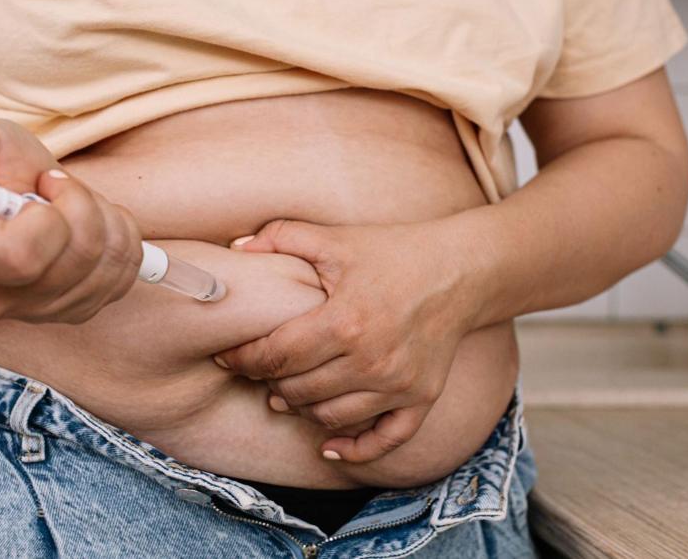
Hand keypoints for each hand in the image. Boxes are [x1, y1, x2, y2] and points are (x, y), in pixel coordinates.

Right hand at [0, 119, 142, 322]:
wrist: (3, 192)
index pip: (24, 255)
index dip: (49, 213)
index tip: (37, 187)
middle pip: (79, 256)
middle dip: (82, 203)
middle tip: (54, 187)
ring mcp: (42, 312)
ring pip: (110, 262)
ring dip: (103, 215)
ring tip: (68, 203)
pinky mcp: (80, 309)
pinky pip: (128, 269)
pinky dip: (121, 233)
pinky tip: (88, 221)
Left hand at [214, 218, 477, 462]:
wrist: (460, 270)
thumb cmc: (392, 252)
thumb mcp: (336, 239)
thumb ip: (282, 238)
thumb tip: (235, 248)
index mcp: (344, 321)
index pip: (277, 355)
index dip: (244, 359)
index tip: (227, 357)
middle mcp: (371, 360)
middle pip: (298, 390)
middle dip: (268, 382)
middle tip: (258, 371)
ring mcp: (398, 384)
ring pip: (330, 417)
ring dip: (300, 409)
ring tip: (286, 393)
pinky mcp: (421, 398)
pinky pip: (384, 439)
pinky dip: (354, 450)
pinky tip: (328, 448)